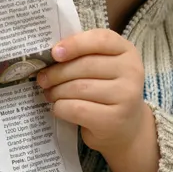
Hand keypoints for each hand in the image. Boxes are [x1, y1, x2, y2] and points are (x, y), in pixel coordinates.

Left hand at [37, 29, 158, 171]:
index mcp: (127, 52)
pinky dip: (60, 108)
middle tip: (41, 79)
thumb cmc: (106, 93)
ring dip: (54, 92)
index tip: (53, 51)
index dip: (73, 43)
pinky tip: (59, 109)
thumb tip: (43, 52)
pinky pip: (74, 108)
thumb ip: (81, 55)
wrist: (128, 132)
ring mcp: (125, 97)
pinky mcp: (113, 120)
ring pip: (74, 88)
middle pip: (80, 66)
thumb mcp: (101, 69)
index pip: (99, 39)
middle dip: (55, 73)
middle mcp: (131, 72)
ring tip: (48, 94)